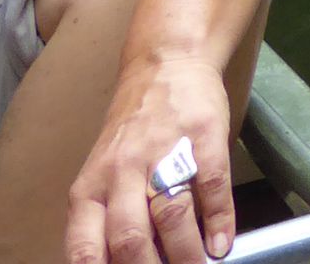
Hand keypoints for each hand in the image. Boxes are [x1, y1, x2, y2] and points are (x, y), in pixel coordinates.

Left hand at [64, 54, 235, 263]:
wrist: (165, 65)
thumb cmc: (132, 130)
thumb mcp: (103, 174)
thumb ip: (108, 216)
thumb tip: (127, 262)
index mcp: (90, 188)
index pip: (86, 249)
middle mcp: (121, 172)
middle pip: (130, 237)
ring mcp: (163, 153)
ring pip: (171, 215)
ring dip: (187, 253)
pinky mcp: (202, 137)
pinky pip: (211, 185)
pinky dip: (220, 221)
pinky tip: (223, 243)